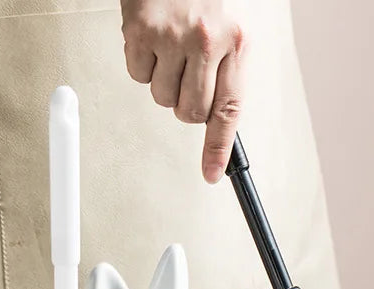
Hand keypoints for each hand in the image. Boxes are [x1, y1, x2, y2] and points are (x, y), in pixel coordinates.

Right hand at [121, 0, 245, 182]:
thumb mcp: (226, 32)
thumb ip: (224, 74)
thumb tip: (216, 127)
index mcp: (235, 43)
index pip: (228, 111)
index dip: (217, 148)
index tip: (211, 174)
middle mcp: (206, 41)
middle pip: (190, 113)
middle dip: (185, 106)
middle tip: (184, 77)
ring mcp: (171, 35)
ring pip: (162, 99)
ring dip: (162, 83)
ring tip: (167, 50)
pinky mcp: (140, 29)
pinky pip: (137, 76)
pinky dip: (140, 64)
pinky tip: (149, 39)